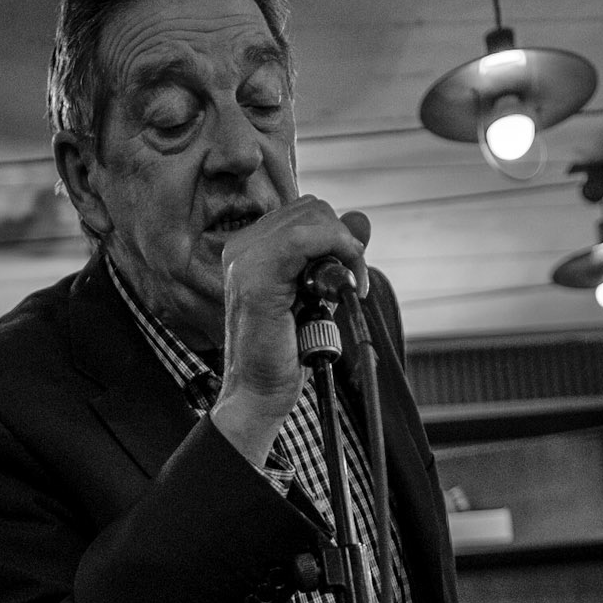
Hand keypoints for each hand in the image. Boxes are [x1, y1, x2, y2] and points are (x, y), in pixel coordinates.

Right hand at [212, 202, 370, 466]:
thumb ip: (333, 257)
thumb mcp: (315, 294)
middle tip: (350, 285)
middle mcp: (242, 246)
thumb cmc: (284, 352)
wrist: (258, 393)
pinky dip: (339, 255)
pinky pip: (306, 239)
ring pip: (314, 218)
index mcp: (250, 248)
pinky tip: (345, 288)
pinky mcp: (257, 275)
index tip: (348, 274)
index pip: (306, 213)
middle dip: (343, 242)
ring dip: (346, 250)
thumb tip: (361, 220)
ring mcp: (245, 258)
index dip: (337, 237)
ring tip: (346, 291)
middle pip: (313, 209)